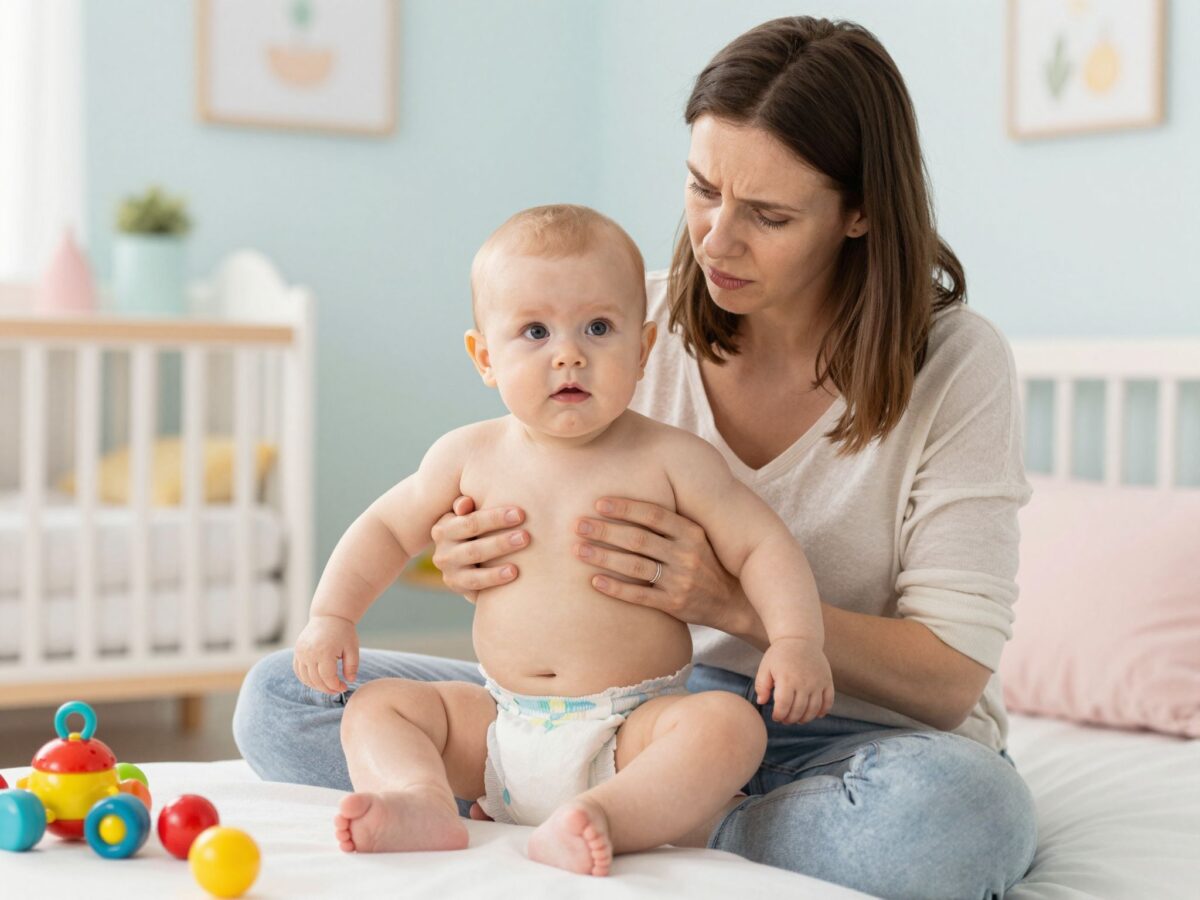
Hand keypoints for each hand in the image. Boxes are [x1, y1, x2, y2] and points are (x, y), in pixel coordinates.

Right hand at [293, 614, 359, 693]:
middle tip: (337, 690)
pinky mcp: (297, 651)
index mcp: (324, 652)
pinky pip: (298, 671)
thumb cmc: (344, 632)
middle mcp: (309, 653)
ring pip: (305, 678)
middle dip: (327, 688)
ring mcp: (301, 652)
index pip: (328, 678)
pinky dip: (306, 679)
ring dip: (316, 686)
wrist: (329, 616)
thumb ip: (352, 666)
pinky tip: (317, 681)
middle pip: (316, 680)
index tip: (344, 687)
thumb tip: (350, 681)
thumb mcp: (352, 648)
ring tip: (328, 686)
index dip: (336, 686)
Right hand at [429, 496, 528, 601]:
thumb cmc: (476, 531)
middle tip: (526, 536)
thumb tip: (466, 503)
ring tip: (521, 551)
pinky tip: (514, 571)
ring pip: (475, 563)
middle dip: (501, 540)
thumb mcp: (469, 517)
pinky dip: (495, 578)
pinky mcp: (458, 587)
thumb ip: (468, 506)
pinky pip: (476, 584)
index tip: (520, 514)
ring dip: (499, 554)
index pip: (469, 522)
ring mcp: (450, 571)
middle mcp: (443, 551)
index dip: (495, 517)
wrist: (468, 563)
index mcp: (443, 528)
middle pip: (473, 545)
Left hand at [573, 496, 754, 633]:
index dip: (625, 508)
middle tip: (578, 524)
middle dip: (605, 530)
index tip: (598, 503)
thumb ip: (670, 524)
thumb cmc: (705, 563)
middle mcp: (687, 554)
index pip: (653, 514)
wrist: (733, 602)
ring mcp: (680, 580)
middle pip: (638, 539)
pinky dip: (616, 588)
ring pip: (634, 566)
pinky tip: (595, 581)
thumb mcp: (697, 539)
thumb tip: (630, 503)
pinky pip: (639, 595)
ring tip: (578, 550)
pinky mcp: (674, 604)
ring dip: (603, 557)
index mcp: (692, 533)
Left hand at [754, 637, 833, 723]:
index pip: (783, 706)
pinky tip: (816, 714)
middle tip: (785, 720)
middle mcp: (804, 682)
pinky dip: (823, 711)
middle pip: (798, 710)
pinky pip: (828, 701)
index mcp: (786, 679)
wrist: (800, 639)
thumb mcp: (765, 667)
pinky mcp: (827, 681)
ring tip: (798, 719)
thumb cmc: (780, 655)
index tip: (776, 716)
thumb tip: (761, 702)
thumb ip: (762, 686)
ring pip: (814, 709)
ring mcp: (817, 682)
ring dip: (805, 718)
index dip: (779, 715)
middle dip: (790, 719)